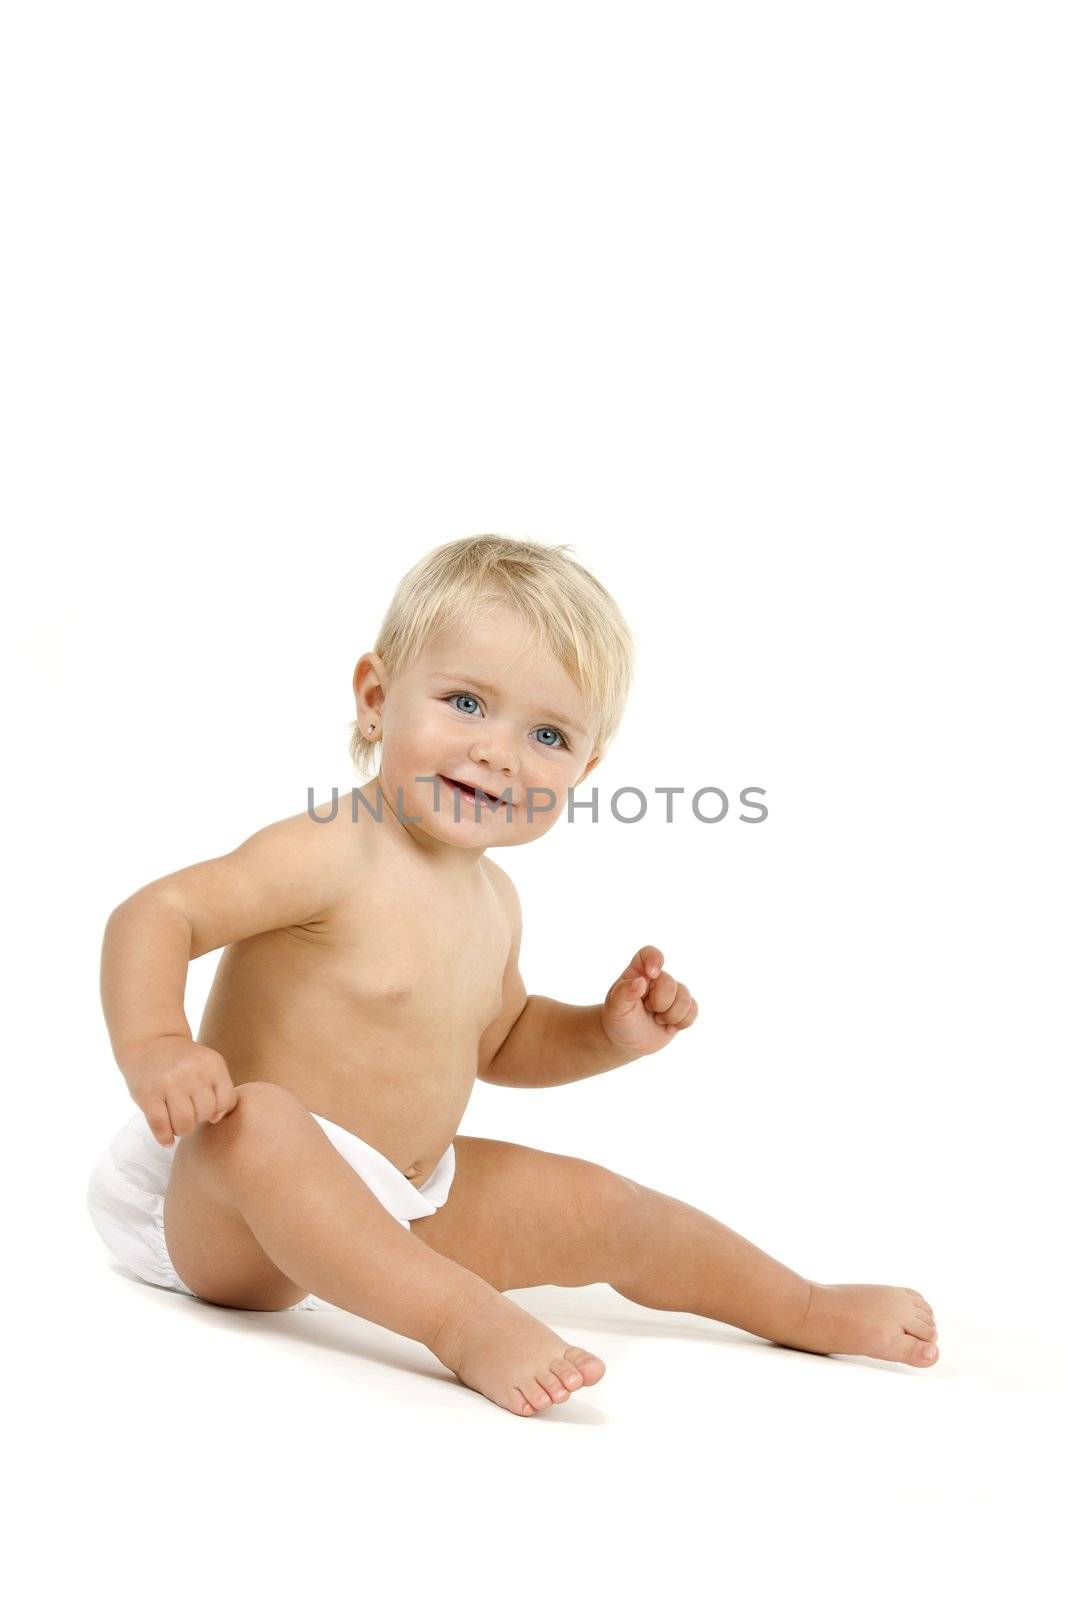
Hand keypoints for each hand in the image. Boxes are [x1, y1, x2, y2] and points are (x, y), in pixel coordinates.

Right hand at [123, 1036, 238, 1146]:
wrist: (149, 1041)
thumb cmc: (183, 1061)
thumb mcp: (208, 1065)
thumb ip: (220, 1089)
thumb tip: (216, 1119)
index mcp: (212, 1064)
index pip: (225, 1101)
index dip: (217, 1111)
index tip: (206, 1111)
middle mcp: (191, 1071)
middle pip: (204, 1114)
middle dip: (198, 1120)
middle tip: (188, 1114)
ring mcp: (168, 1082)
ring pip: (184, 1123)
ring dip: (182, 1131)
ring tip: (178, 1126)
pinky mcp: (147, 1093)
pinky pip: (160, 1125)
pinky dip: (164, 1138)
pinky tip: (166, 1139)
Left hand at [600, 945, 698, 1057]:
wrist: (626, 1043)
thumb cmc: (618, 1021)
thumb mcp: (615, 1008)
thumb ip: (624, 993)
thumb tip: (641, 982)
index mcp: (638, 973)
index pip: (649, 953)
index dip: (654, 960)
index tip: (652, 974)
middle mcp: (656, 980)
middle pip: (670, 983)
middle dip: (660, 1003)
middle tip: (648, 1010)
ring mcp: (670, 994)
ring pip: (685, 997)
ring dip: (671, 1015)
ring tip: (657, 1020)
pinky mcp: (681, 1008)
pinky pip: (693, 1009)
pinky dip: (683, 1022)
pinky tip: (669, 1026)